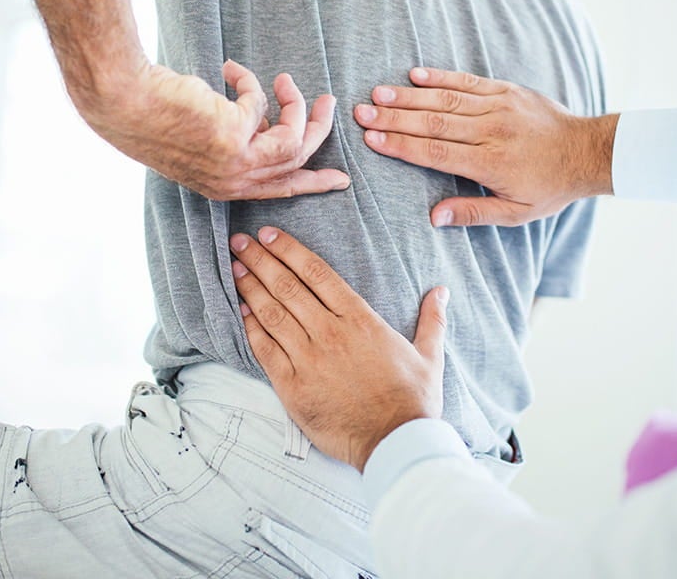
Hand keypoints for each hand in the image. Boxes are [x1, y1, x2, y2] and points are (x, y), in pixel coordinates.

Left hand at [84, 60, 349, 200]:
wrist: (125, 103)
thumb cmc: (155, 116)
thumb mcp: (205, 140)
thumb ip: (240, 140)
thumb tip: (266, 122)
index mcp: (226, 187)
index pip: (281, 190)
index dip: (314, 183)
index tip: (340, 180)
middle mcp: (234, 181)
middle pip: (297, 161)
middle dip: (319, 130)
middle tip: (328, 103)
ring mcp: (236, 161)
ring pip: (293, 137)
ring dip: (296, 104)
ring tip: (285, 79)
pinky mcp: (235, 134)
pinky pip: (261, 103)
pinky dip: (249, 81)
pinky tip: (229, 69)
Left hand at [230, 227, 447, 471]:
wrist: (394, 442)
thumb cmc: (413, 400)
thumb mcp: (429, 355)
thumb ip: (432, 319)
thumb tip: (441, 291)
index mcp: (360, 320)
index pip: (317, 273)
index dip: (290, 250)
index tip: (269, 234)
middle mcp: (330, 333)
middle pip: (288, 287)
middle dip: (261, 260)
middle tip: (240, 241)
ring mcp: (308, 359)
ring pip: (272, 313)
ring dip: (250, 287)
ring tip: (234, 268)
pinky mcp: (292, 386)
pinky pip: (265, 350)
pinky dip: (250, 327)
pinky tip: (239, 310)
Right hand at [354, 68, 618, 226]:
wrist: (587, 151)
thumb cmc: (550, 187)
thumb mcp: (515, 213)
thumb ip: (473, 214)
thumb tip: (433, 217)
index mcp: (490, 163)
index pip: (436, 153)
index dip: (401, 145)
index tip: (372, 140)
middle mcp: (491, 130)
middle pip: (433, 122)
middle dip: (394, 118)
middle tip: (360, 113)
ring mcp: (498, 106)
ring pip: (445, 98)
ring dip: (408, 96)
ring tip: (377, 94)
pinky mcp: (506, 90)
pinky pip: (468, 81)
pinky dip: (440, 76)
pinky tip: (414, 74)